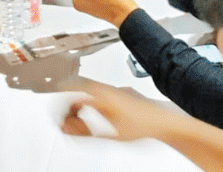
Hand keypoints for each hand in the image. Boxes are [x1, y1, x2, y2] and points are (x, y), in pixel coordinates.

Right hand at [62, 81, 182, 142]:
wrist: (166, 124)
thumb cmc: (144, 125)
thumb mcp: (108, 134)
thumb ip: (84, 132)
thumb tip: (66, 129)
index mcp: (102, 95)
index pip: (73, 92)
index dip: (61, 101)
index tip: (56, 109)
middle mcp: (109, 90)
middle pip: (80, 90)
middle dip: (70, 103)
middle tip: (64, 115)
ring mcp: (118, 92)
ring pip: (92, 92)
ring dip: (82, 103)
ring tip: (77, 118)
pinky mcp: (125, 96)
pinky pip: (102, 95)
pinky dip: (93, 104)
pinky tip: (95, 115)